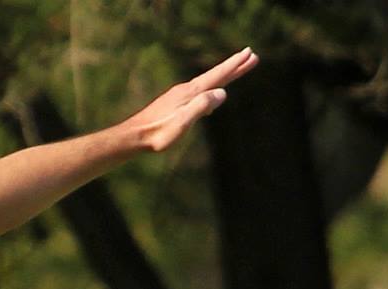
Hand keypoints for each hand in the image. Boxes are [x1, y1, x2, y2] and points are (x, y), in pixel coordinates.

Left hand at [125, 47, 259, 152]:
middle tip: (252, 56)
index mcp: (191, 93)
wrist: (135, 135)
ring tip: (237, 70)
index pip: (218, 76)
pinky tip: (213, 94)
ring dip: (225, 75)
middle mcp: (187, 89)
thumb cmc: (159, 133)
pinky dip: (212, 87)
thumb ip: (202, 106)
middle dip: (234, 66)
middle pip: (216, 75)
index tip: (250, 54)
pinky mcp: (176, 103)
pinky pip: (200, 91)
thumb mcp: (183, 122)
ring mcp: (180, 95)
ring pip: (208, 82)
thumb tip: (223, 93)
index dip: (235, 66)